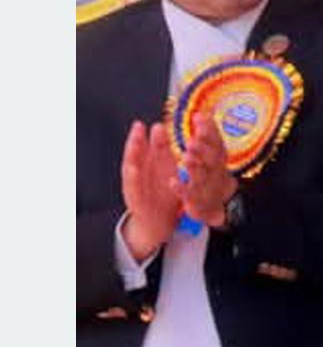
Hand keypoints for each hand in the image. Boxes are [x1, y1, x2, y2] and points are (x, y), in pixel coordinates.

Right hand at [120, 121, 182, 260]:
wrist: (158, 221)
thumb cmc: (163, 194)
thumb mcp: (166, 171)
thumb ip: (164, 154)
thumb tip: (165, 131)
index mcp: (152, 167)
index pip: (151, 149)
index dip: (152, 137)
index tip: (156, 124)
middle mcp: (141, 174)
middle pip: (138, 154)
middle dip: (138, 140)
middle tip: (139, 127)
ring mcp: (136, 185)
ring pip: (131, 167)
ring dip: (132, 155)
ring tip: (134, 143)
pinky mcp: (134, 198)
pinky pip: (133, 187)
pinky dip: (132, 177)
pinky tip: (133, 168)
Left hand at [175, 110, 238, 228]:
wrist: (213, 206)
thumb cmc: (210, 176)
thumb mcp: (211, 155)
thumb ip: (207, 136)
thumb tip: (201, 113)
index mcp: (218, 158)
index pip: (217, 141)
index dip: (210, 129)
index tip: (200, 116)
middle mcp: (214, 171)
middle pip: (212, 158)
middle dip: (203, 147)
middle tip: (193, 138)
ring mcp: (205, 185)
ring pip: (201, 175)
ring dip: (194, 165)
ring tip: (186, 156)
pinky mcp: (195, 200)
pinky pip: (188, 194)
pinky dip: (181, 188)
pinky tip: (172, 181)